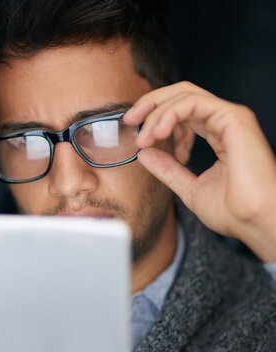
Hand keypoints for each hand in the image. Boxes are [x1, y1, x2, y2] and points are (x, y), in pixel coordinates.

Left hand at [123, 81, 275, 261]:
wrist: (256, 223)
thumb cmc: (235, 211)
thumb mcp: (189, 188)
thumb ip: (168, 169)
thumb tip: (145, 154)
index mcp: (218, 134)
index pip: (182, 109)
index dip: (155, 115)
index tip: (135, 132)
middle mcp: (224, 121)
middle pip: (180, 94)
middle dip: (150, 104)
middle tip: (129, 120)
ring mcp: (231, 117)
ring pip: (184, 95)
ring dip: (156, 113)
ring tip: (144, 137)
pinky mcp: (234, 118)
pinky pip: (192, 103)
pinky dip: (169, 113)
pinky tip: (157, 132)